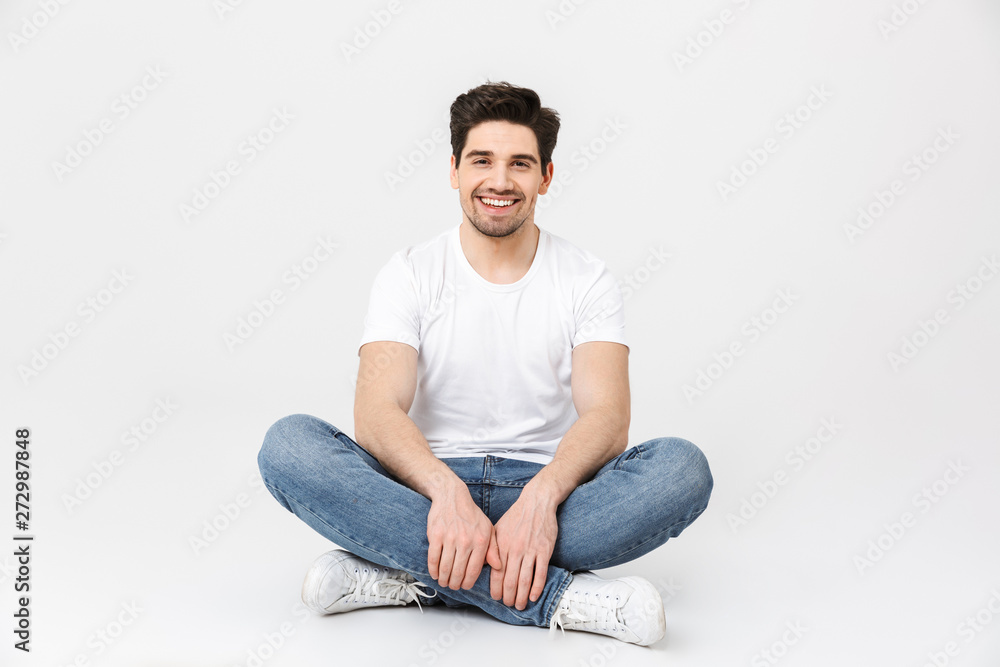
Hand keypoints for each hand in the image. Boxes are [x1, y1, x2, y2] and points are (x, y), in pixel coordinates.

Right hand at [426, 482, 494, 589]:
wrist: (452, 496)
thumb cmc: (472, 515)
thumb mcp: (488, 529)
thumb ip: (494, 549)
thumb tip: (498, 567)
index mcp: (481, 541)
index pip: (473, 571)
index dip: (468, 583)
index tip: (465, 586)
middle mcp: (466, 540)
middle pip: (458, 572)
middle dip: (455, 584)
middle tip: (453, 586)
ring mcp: (450, 538)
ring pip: (445, 568)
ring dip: (443, 579)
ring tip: (444, 582)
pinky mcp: (436, 535)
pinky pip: (433, 558)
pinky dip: (433, 570)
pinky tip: (435, 574)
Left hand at [488, 487, 558, 609]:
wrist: (537, 502)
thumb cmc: (516, 516)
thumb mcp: (498, 529)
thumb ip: (492, 547)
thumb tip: (484, 565)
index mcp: (502, 545)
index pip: (497, 573)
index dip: (496, 589)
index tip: (496, 598)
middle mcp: (515, 550)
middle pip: (510, 580)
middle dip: (508, 596)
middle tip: (508, 604)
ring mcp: (530, 551)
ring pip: (525, 580)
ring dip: (521, 596)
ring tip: (519, 605)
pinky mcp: (544, 551)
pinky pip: (540, 573)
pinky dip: (537, 587)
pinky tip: (533, 595)